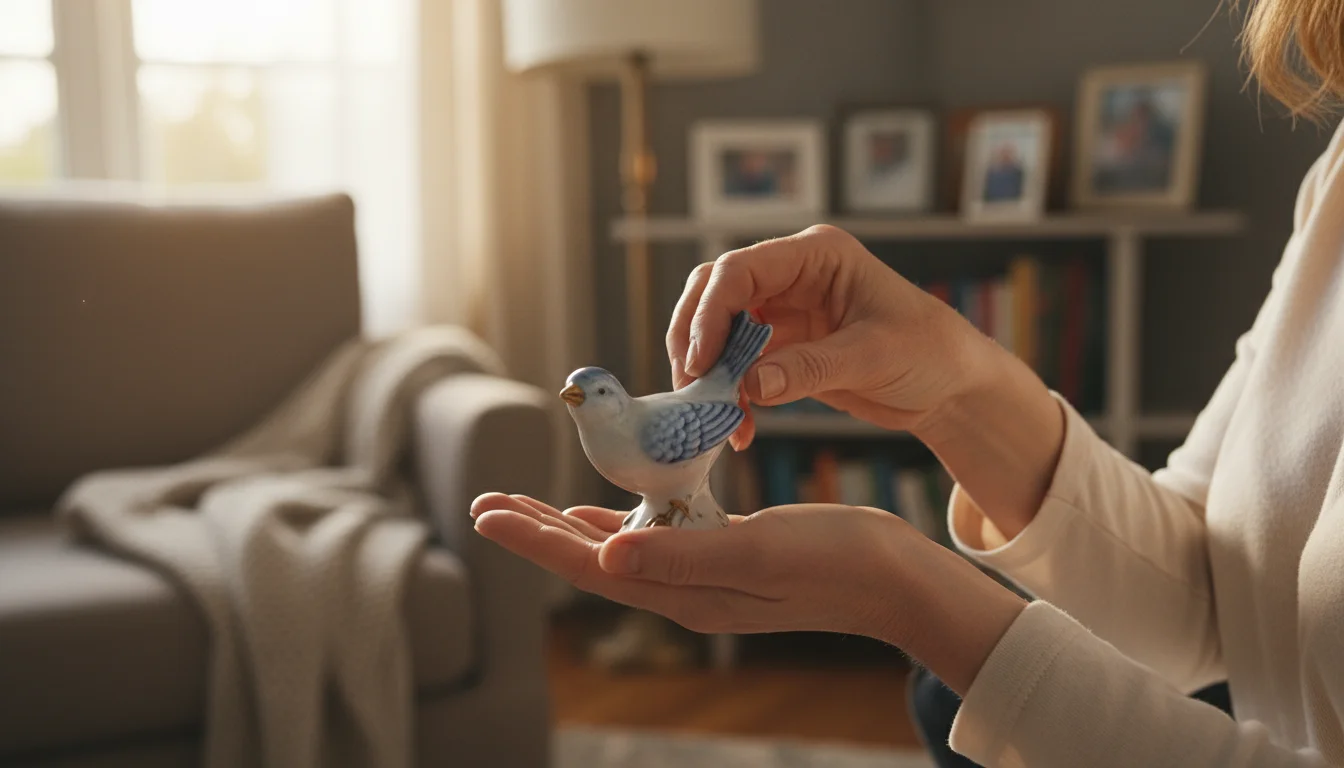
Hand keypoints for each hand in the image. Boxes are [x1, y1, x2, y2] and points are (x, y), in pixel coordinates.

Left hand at [470, 492, 1025, 693]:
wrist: (894, 578)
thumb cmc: (834, 560)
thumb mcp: (756, 550)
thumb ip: (681, 553)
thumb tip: (606, 555)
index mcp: (683, 592)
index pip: (588, 566)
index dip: (533, 539)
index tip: (485, 511)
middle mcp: (684, 590)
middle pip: (590, 560)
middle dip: (535, 532)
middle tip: (484, 504)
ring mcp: (703, 576)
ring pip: (615, 549)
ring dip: (566, 527)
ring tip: (526, 506)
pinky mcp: (723, 556)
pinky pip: (652, 539)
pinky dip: (617, 522)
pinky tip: (605, 513)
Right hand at [667, 224, 989, 449]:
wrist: (951, 388)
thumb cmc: (930, 352)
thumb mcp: (874, 356)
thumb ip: (811, 367)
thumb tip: (750, 385)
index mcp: (816, 255)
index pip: (740, 270)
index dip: (710, 313)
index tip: (701, 363)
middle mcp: (792, 275)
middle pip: (714, 293)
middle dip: (695, 340)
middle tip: (693, 390)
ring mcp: (783, 311)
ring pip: (716, 331)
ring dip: (708, 374)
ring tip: (718, 417)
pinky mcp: (782, 349)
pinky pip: (737, 367)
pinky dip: (730, 397)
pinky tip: (741, 430)